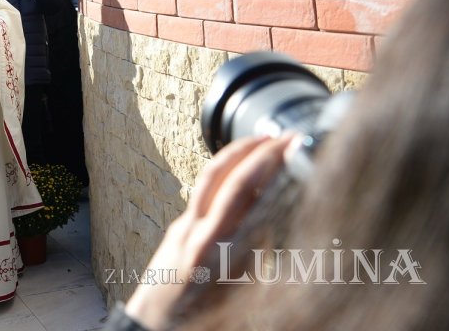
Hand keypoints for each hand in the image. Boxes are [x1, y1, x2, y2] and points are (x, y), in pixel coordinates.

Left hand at [123, 134, 298, 329]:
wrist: (153, 330)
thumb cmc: (202, 323)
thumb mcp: (243, 298)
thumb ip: (262, 257)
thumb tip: (286, 219)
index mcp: (213, 250)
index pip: (242, 190)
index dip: (268, 163)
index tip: (294, 146)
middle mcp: (194, 233)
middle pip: (223, 176)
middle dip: (256, 151)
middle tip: (286, 136)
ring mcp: (183, 229)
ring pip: (208, 180)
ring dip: (237, 156)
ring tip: (266, 143)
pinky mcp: (179, 232)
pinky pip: (203, 194)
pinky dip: (225, 176)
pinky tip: (243, 174)